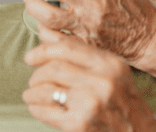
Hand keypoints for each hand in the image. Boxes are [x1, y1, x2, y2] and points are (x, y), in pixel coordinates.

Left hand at [23, 34, 155, 131]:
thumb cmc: (124, 105)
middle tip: (34, 82)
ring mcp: (90, 103)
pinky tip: (38, 108)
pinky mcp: (78, 124)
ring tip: (33, 95)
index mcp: (111, 65)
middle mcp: (103, 81)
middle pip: (53, 68)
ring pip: (45, 89)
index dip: (42, 50)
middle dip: (37, 75)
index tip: (31, 57)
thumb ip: (81, 53)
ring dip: (32, 92)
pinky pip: (45, 111)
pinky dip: (36, 109)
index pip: (67, 47)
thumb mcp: (113, 73)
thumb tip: (46, 32)